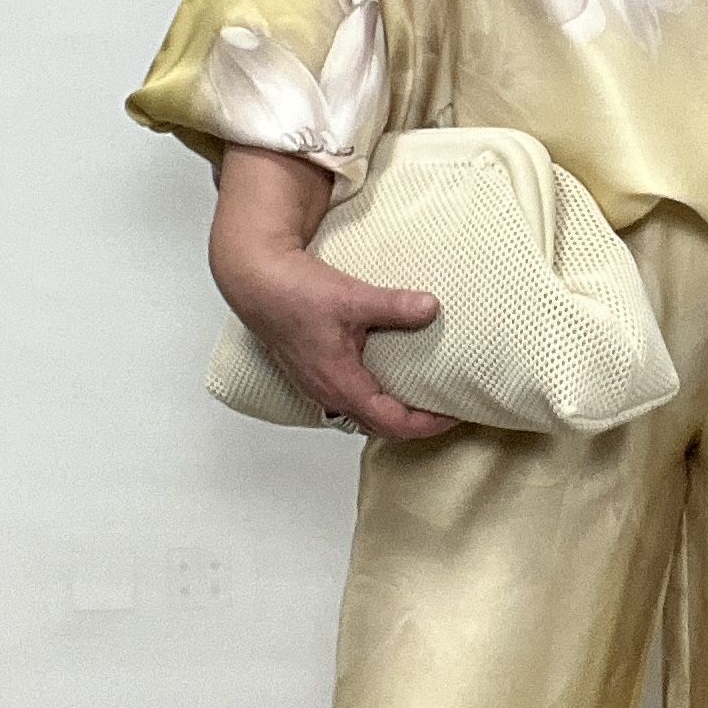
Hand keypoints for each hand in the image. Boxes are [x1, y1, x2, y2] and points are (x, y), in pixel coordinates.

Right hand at [209, 147, 459, 442]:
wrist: (254, 281)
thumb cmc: (293, 293)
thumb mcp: (352, 298)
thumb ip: (395, 306)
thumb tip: (432, 308)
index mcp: (341, 384)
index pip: (393, 423)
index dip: (428, 424)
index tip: (453, 415)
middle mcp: (327, 392)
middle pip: (379, 426)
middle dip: (414, 423)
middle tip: (443, 409)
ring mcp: (316, 384)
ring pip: (360, 414)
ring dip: (391, 411)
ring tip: (418, 396)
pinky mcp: (311, 371)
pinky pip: (347, 397)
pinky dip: (372, 396)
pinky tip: (383, 375)